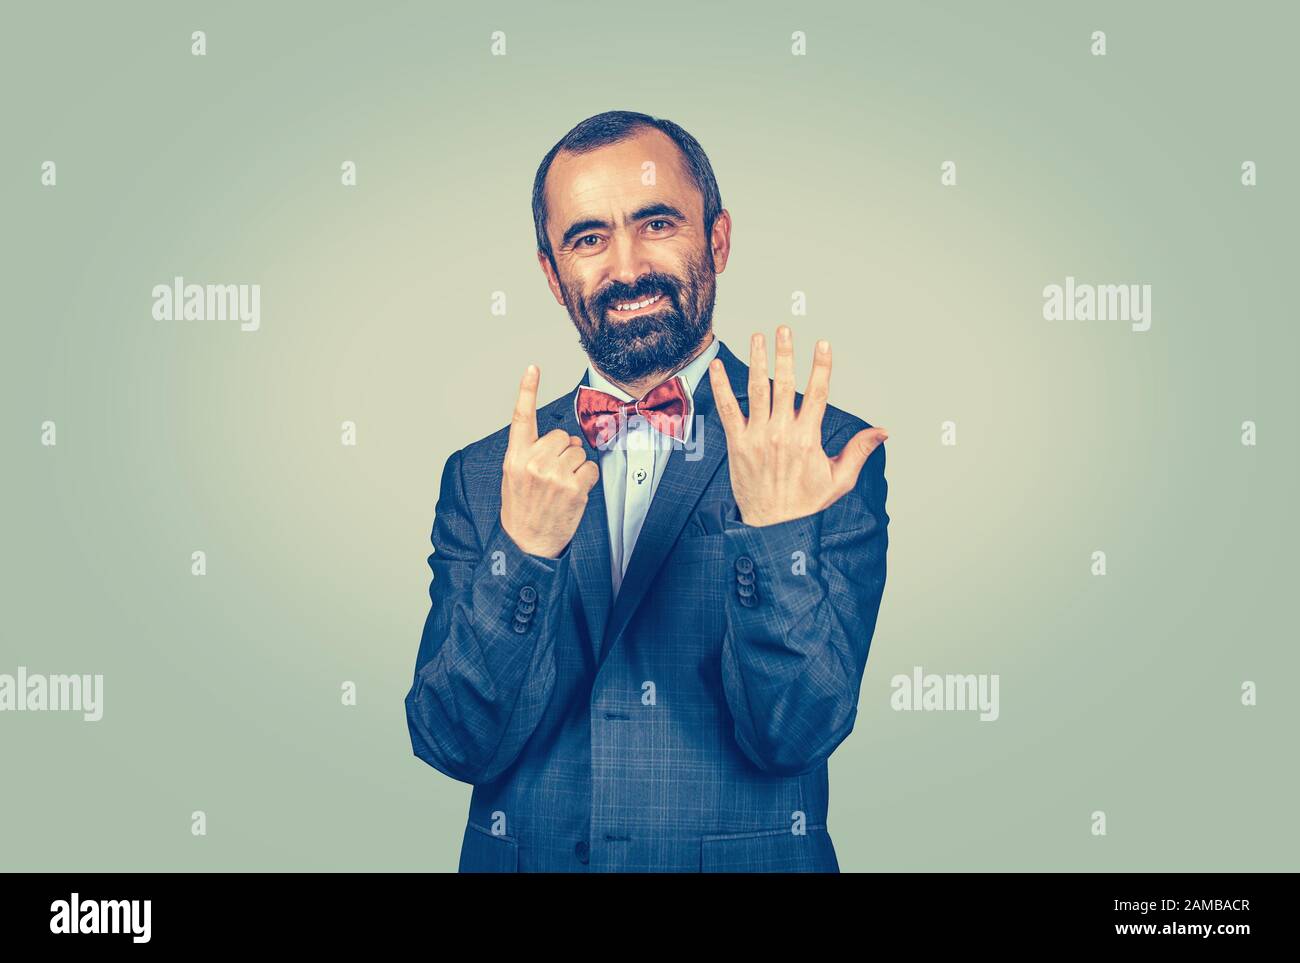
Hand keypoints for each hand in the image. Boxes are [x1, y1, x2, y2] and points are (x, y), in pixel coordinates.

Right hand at [500, 365, 598, 557]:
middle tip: (555, 474)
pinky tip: (573, 493)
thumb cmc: (522, 509)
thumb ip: (533, 453)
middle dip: (564, 451)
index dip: (527, 391)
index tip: (533, 368)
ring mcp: (554, 475)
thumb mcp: (514, 478)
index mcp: (515, 458)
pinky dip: (587, 479)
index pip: (521, 418)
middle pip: (562, 436)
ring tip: (562, 487)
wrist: (527, 545)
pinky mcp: (574, 488)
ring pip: (579, 451)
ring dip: (576, 466)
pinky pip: (590, 468)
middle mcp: (532, 463)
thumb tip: (565, 440)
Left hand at [708, 326, 887, 526]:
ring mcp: (757, 436)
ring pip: (757, 390)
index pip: (818, 393)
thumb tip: (883, 432)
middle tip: (784, 329)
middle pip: (785, 383)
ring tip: (758, 338)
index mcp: (808, 438)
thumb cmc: (806, 504)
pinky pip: (728, 409)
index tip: (822, 343)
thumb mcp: (839, 480)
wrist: (772, 526)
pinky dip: (722, 387)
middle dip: (785, 353)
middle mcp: (782, 432)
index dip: (821, 366)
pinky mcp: (737, 443)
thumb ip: (859, 452)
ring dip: (757, 360)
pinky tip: (718, 367)